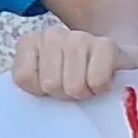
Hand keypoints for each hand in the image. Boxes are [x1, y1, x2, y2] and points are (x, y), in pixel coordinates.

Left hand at [10, 27, 130, 100]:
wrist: (114, 67)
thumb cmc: (72, 79)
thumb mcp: (40, 83)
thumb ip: (30, 86)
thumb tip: (31, 103)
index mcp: (31, 41)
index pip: (24, 77)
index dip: (39, 91)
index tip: (51, 87)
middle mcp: (53, 34)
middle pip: (50, 84)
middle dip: (64, 93)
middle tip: (73, 88)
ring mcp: (80, 36)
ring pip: (73, 85)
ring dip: (83, 93)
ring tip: (87, 85)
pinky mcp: (106, 45)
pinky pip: (96, 81)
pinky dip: (101, 89)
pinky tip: (102, 81)